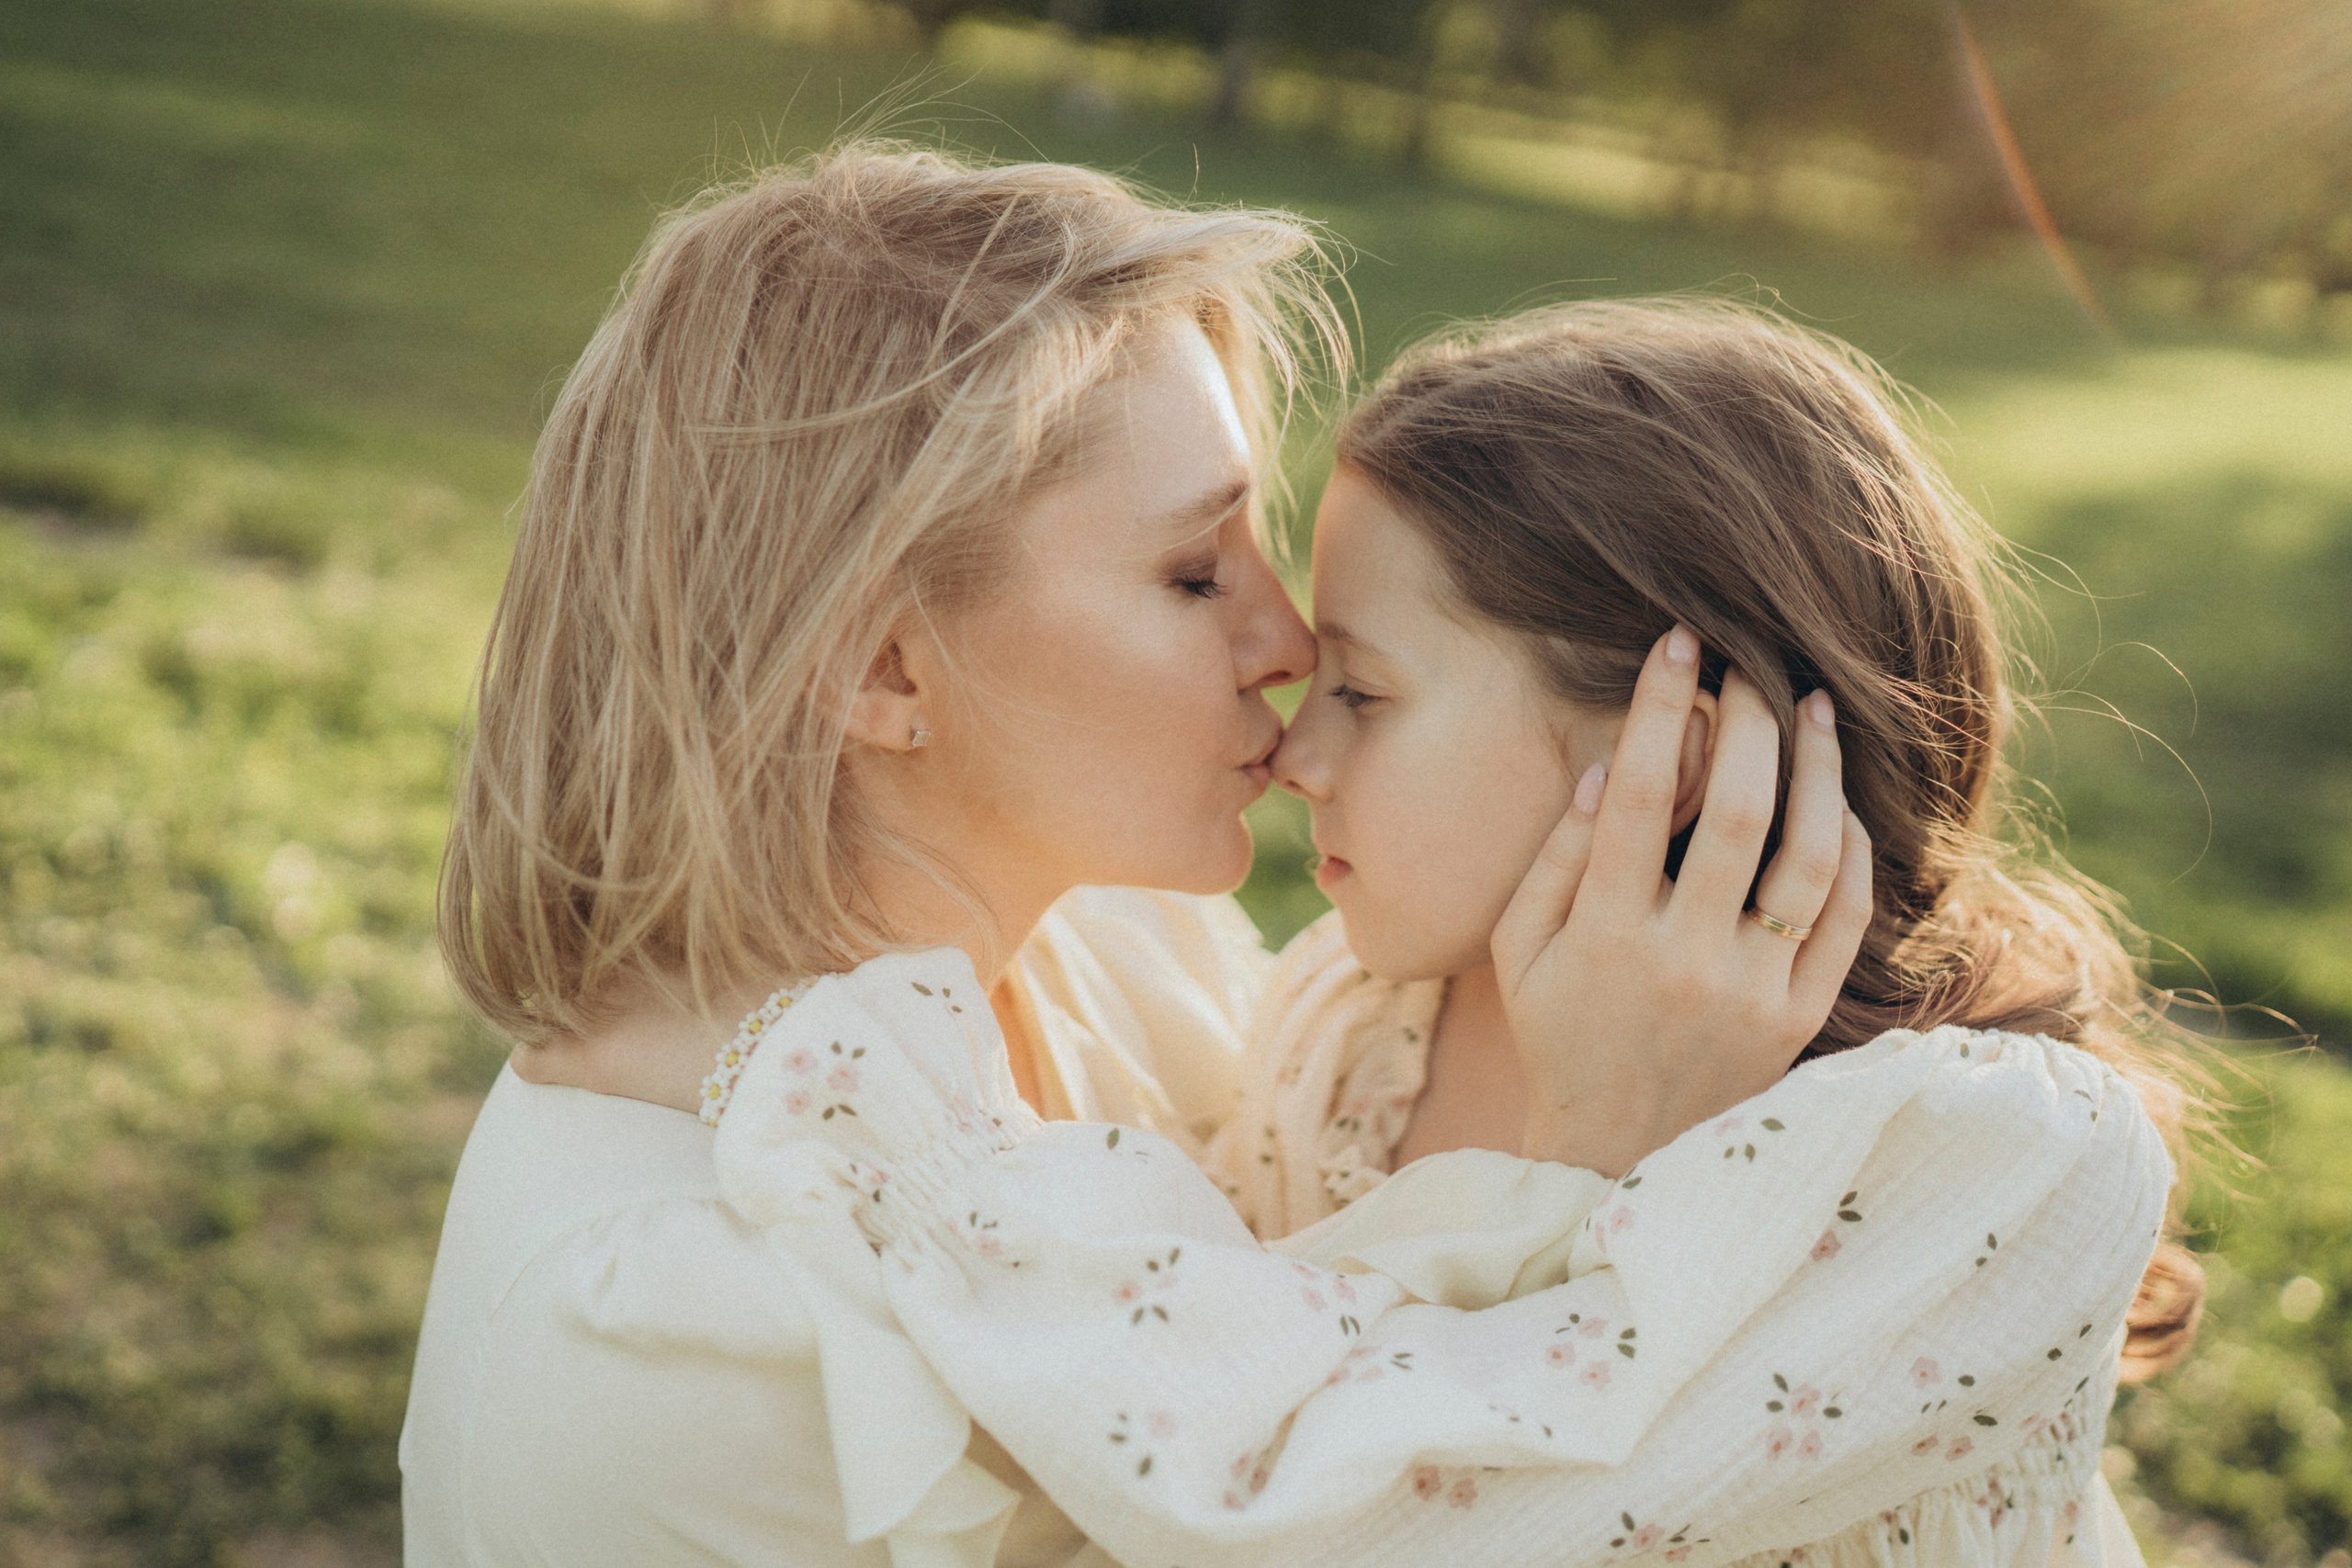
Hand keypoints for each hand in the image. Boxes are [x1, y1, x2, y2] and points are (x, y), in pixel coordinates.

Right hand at [1490, 624, 1872, 1177]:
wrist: (1616, 1158)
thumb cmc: (1560, 1037)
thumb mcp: (1520, 953)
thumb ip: (1553, 859)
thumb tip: (1606, 766)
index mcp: (1606, 936)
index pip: (1635, 795)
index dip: (1659, 707)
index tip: (1678, 643)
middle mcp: (1685, 961)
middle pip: (1733, 811)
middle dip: (1747, 721)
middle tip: (1753, 665)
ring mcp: (1753, 994)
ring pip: (1809, 859)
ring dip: (1818, 770)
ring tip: (1814, 709)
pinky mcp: (1800, 1021)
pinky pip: (1846, 922)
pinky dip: (1854, 852)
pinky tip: (1840, 803)